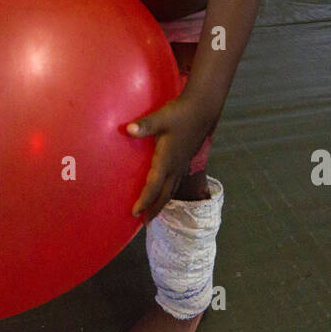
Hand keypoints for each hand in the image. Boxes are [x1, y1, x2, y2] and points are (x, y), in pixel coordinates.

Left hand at [126, 96, 214, 221]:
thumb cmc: (180, 113)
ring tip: (154, 212)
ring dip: (162, 203)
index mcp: (167, 160)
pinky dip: (169, 192)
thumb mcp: (160, 118)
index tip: (135, 212)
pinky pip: (176, 183)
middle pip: (164, 195)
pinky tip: (166, 191)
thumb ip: (144, 126)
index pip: (154, 187)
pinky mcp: (186, 159)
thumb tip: (128, 129)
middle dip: (154, 209)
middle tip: (145, 222)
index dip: (144, 201)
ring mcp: (182, 164)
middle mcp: (175, 167)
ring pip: (172, 190)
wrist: (202, 109)